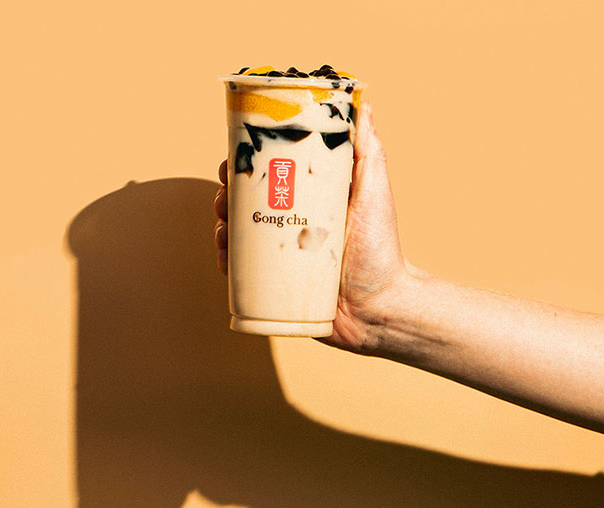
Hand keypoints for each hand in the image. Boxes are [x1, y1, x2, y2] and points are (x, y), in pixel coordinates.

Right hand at [214, 102, 413, 352]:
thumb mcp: (374, 191)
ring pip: (237, 235)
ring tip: (223, 226)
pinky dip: (226, 261)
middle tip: (225, 194)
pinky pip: (240, 272)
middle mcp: (289, 225)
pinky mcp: (272, 286)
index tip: (234, 159)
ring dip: (221, 225)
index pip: (269, 175)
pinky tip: (224, 255)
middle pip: (244, 204)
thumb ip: (368, 150)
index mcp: (307, 200)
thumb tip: (361, 104)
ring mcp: (278, 257)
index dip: (245, 166)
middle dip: (225, 195)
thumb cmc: (382, 249)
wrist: (381, 308)